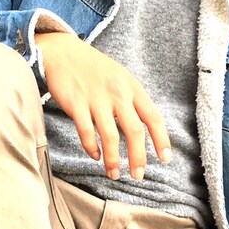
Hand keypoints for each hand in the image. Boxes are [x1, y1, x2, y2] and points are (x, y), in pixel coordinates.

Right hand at [36, 31, 170, 179]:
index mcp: (132, 88)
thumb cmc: (94, 68)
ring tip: (115, 174)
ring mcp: (96, 99)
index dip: (161, 140)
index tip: (165, 159)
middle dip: (138, 158)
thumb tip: (147, 127)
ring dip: (113, 160)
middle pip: (134, 132)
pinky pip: (86, 133)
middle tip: (138, 176)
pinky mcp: (76, 104)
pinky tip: (95, 156)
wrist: (63, 52)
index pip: (153, 117)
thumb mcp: (121, 78)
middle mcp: (117, 94)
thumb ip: (133, 100)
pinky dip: (92, 148)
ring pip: (110, 137)